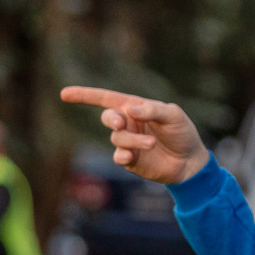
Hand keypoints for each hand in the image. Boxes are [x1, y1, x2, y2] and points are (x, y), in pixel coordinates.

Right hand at [60, 87, 209, 183]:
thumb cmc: (182, 132)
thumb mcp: (173, 115)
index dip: (85, 95)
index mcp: (134, 107)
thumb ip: (153, 110)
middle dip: (112, 119)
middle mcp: (127, 124)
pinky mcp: (130, 161)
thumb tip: (129, 110)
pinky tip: (131, 157)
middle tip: (121, 123)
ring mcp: (127, 143)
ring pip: (118, 138)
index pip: (106, 99)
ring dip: (133, 140)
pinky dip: (123, 155)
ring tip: (152, 144)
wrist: (190, 161)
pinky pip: (119, 156)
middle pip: (108, 118)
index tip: (64, 94)